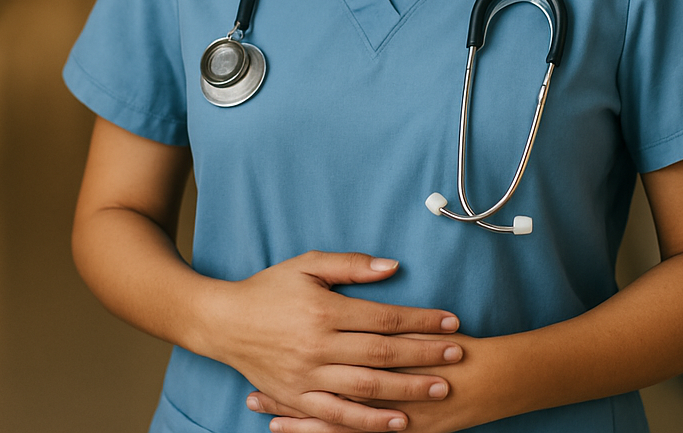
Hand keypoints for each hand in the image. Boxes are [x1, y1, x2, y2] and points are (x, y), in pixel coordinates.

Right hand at [210, 251, 462, 431]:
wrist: (224, 322)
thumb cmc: (268, 288)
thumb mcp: (307, 265)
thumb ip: (351, 265)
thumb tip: (393, 267)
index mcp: (323, 309)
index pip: (383, 317)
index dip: (420, 320)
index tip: (450, 321)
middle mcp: (317, 345)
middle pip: (382, 354)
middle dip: (424, 355)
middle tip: (458, 355)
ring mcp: (307, 376)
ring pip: (367, 387)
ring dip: (407, 390)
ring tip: (441, 388)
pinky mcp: (297, 398)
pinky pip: (339, 415)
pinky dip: (370, 422)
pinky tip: (399, 422)